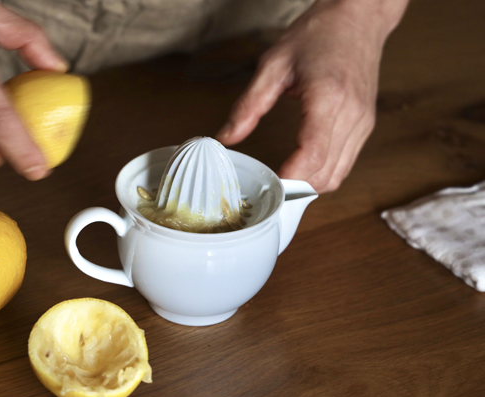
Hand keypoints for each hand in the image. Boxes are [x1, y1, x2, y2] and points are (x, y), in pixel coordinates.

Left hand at [216, 0, 407, 192]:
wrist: (358, 16)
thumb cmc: (318, 34)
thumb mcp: (273, 65)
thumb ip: (248, 106)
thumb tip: (225, 138)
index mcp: (328, 99)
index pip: (312, 156)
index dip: (288, 178)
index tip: (265, 185)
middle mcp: (351, 116)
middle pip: (325, 174)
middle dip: (295, 187)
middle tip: (267, 186)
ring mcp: (363, 123)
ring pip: (337, 176)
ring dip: (309, 184)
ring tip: (282, 180)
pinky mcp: (366, 124)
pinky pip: (345, 163)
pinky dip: (323, 173)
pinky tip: (302, 167)